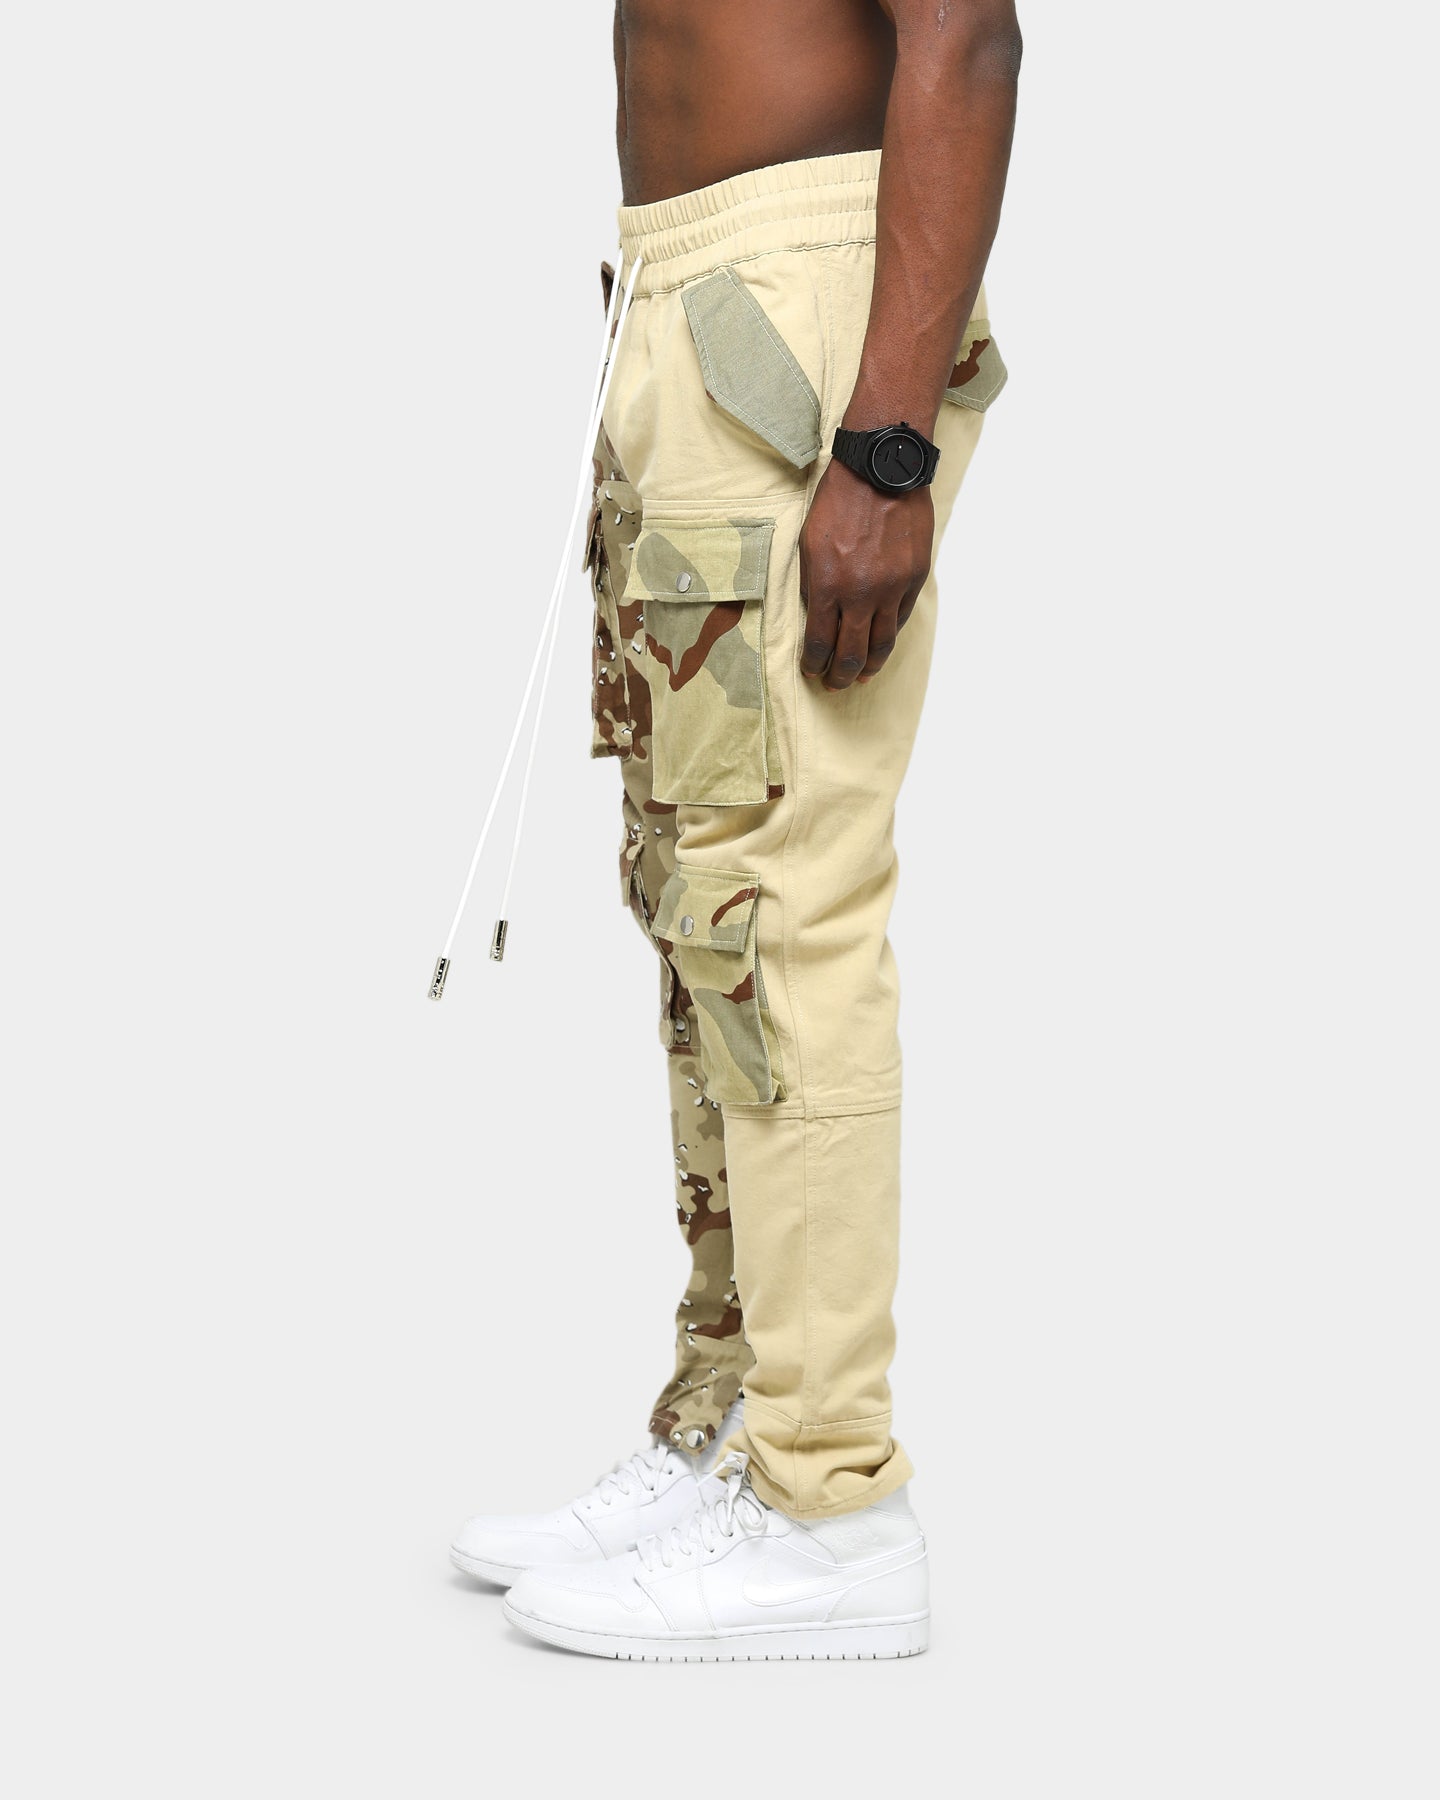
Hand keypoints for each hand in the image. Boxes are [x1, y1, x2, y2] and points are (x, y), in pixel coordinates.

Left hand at [798, 458, 934, 690]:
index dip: (814, 664)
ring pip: (882, 643)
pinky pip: (900, 618)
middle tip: (835, 685)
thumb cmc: (838, 502)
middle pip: (851, 653)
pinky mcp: (913, 578)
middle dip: (840, 675)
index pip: (820, 643)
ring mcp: (891, 589)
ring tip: (861, 676)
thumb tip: (818, 617)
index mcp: (828, 586)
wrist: (881, 470)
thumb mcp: (810, 543)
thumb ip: (813, 584)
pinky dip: (888, 635)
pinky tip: (880, 643)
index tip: (812, 671)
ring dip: (869, 665)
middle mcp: (861, 594)